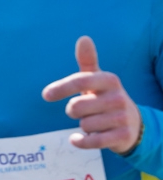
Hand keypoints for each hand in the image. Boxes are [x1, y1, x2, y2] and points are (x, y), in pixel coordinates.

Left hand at [41, 36, 141, 153]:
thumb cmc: (106, 98)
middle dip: (73, 111)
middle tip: (82, 111)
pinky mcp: (122, 136)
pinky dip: (81, 141)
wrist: (133, 124)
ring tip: (94, 122)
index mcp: (110, 80)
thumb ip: (88, 61)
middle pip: (77, 107)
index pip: (81, 81)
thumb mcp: (98, 80)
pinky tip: (78, 138)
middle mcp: (118, 98)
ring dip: (83, 126)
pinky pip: (92, 141)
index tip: (46, 95)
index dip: (61, 88)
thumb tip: (83, 38)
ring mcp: (122, 117)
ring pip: (84, 124)